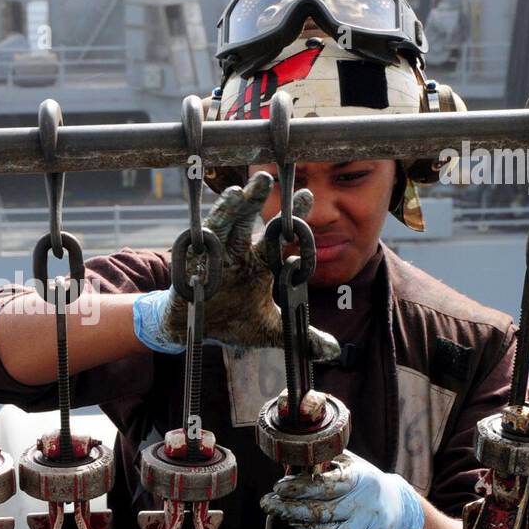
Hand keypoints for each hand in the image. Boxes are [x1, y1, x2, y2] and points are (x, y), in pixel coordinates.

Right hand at [131, 170, 338, 358]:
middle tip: (268, 178)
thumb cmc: (231, 322)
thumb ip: (301, 338)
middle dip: (257, 201)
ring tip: (240, 192)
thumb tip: (335, 351)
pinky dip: (202, 236)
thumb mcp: (269, 331)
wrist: (193, 331)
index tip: (307, 195)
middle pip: (248, 222)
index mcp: (259, 264)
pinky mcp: (192, 269)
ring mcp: (214, 258)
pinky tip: (206, 225)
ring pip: (222, 228)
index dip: (292, 218)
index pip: (277, 237)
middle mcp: (238, 254)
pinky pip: (196, 249)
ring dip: (230, 210)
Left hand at [261, 450, 424, 528]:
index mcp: (359, 480)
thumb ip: (324, 461)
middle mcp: (363, 506)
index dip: (298, 488)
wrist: (398, 509)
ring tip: (285, 516)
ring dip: (299, 527)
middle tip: (267, 504)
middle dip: (288, 509)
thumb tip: (291, 460)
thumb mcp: (350, 464)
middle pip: (320, 513)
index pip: (325, 485)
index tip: (278, 487)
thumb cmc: (364, 482)